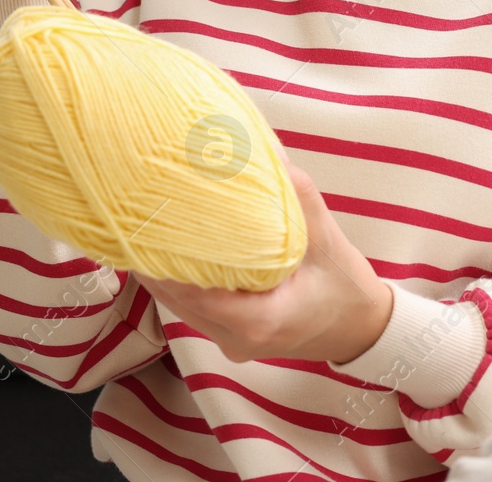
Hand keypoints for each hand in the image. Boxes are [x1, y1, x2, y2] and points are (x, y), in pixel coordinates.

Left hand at [137, 161, 394, 364]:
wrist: (360, 327)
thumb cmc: (344, 283)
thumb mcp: (324, 233)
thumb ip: (292, 192)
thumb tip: (260, 146)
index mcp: (260, 321)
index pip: (193, 294)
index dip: (162, 264)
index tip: (141, 231)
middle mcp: (237, 340)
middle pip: (177, 302)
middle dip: (153, 264)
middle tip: (132, 223)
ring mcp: (231, 345)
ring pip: (180, 310)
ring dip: (163, 275)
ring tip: (141, 234)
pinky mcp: (230, 340)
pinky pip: (194, 312)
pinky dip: (180, 285)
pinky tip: (169, 256)